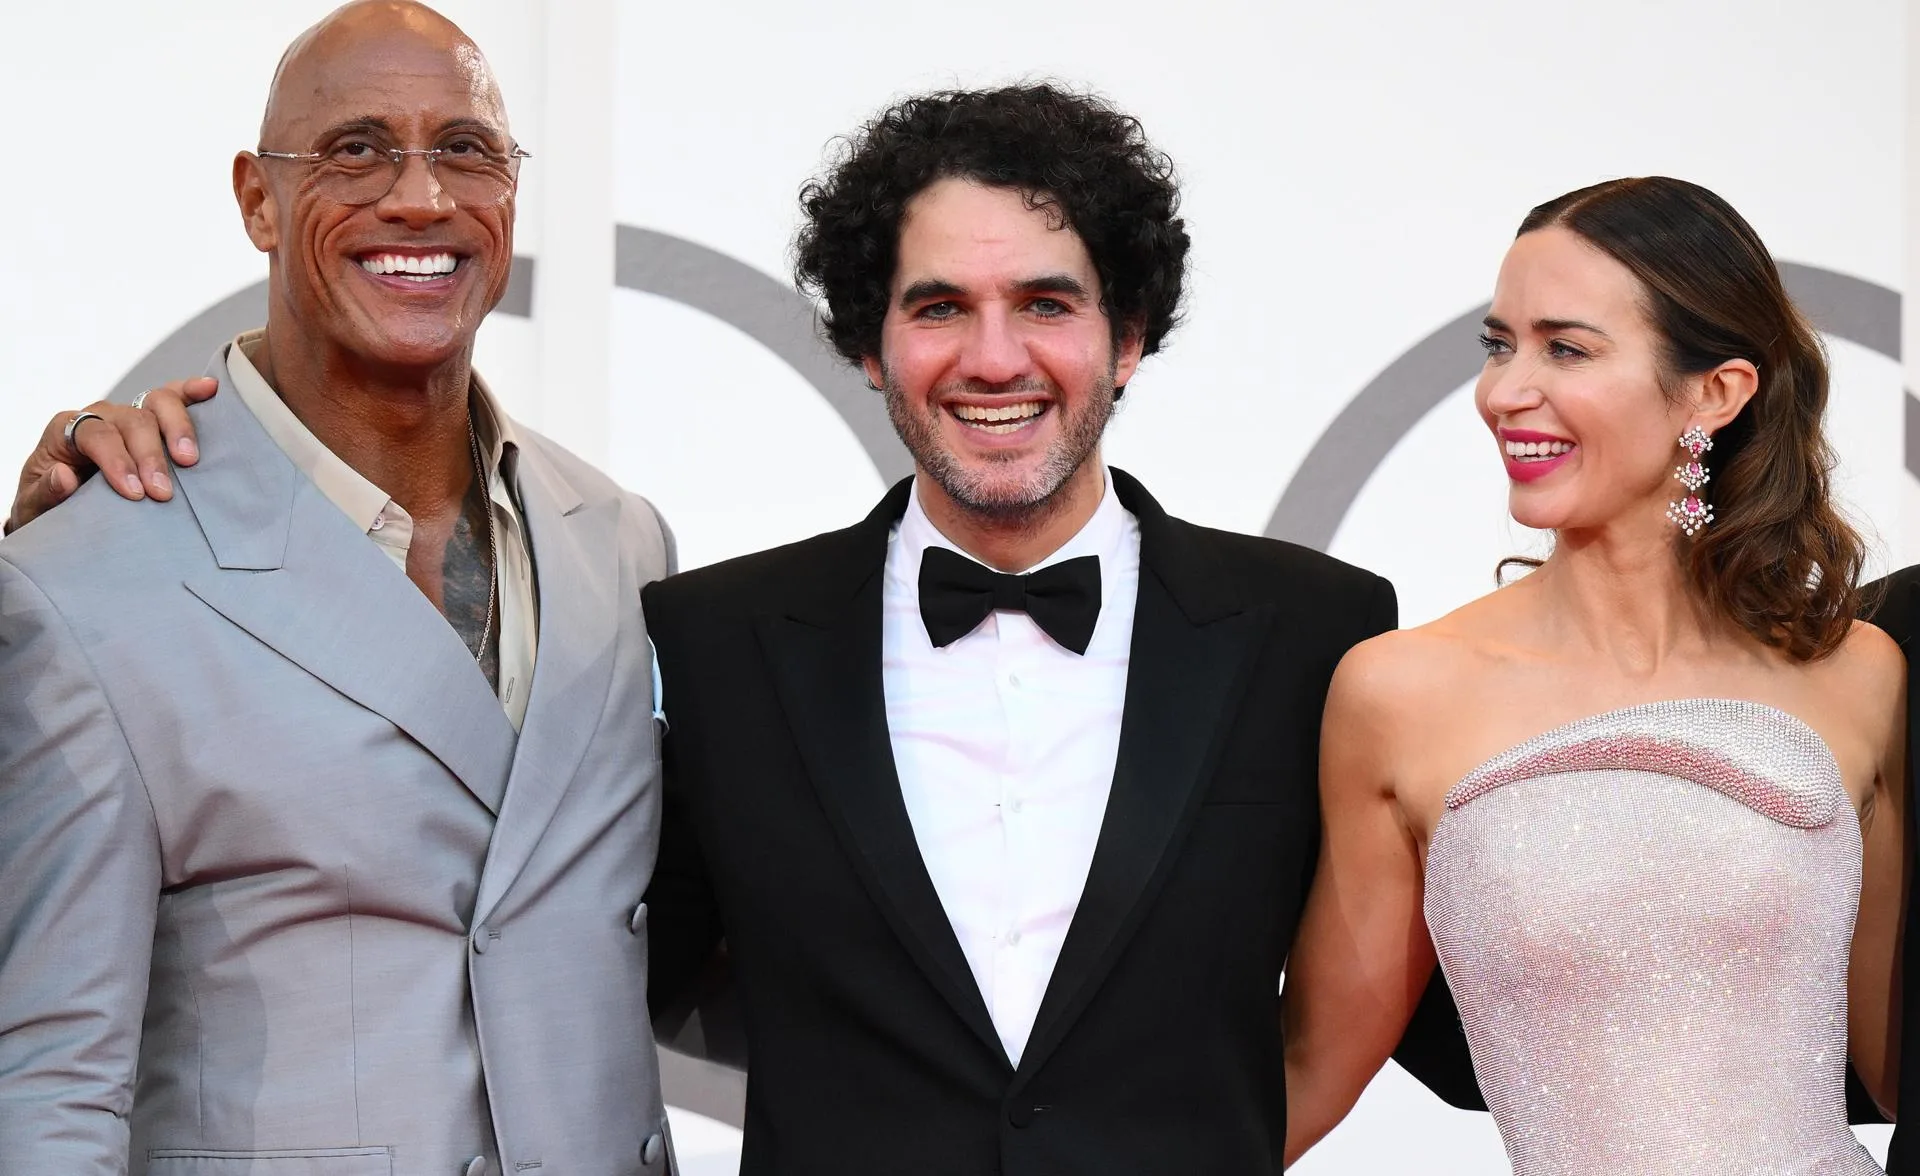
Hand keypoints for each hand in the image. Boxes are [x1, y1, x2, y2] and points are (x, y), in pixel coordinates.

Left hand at [5, 378, 215, 534]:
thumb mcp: (35, 505)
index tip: (135, 493)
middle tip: (163, 492)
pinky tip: (209, 389)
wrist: (62, 504)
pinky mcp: (151, 419)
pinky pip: (172, 397)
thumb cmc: (50, 502)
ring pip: (156, 403)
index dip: (117, 461)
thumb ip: (45, 492)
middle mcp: (99, 415)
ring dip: (178, 429)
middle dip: (150, 456)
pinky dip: (191, 392)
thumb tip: (64, 475)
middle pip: (132, 420)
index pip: (96, 435)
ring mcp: (128, 415)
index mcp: (66, 429)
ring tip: (189, 459)